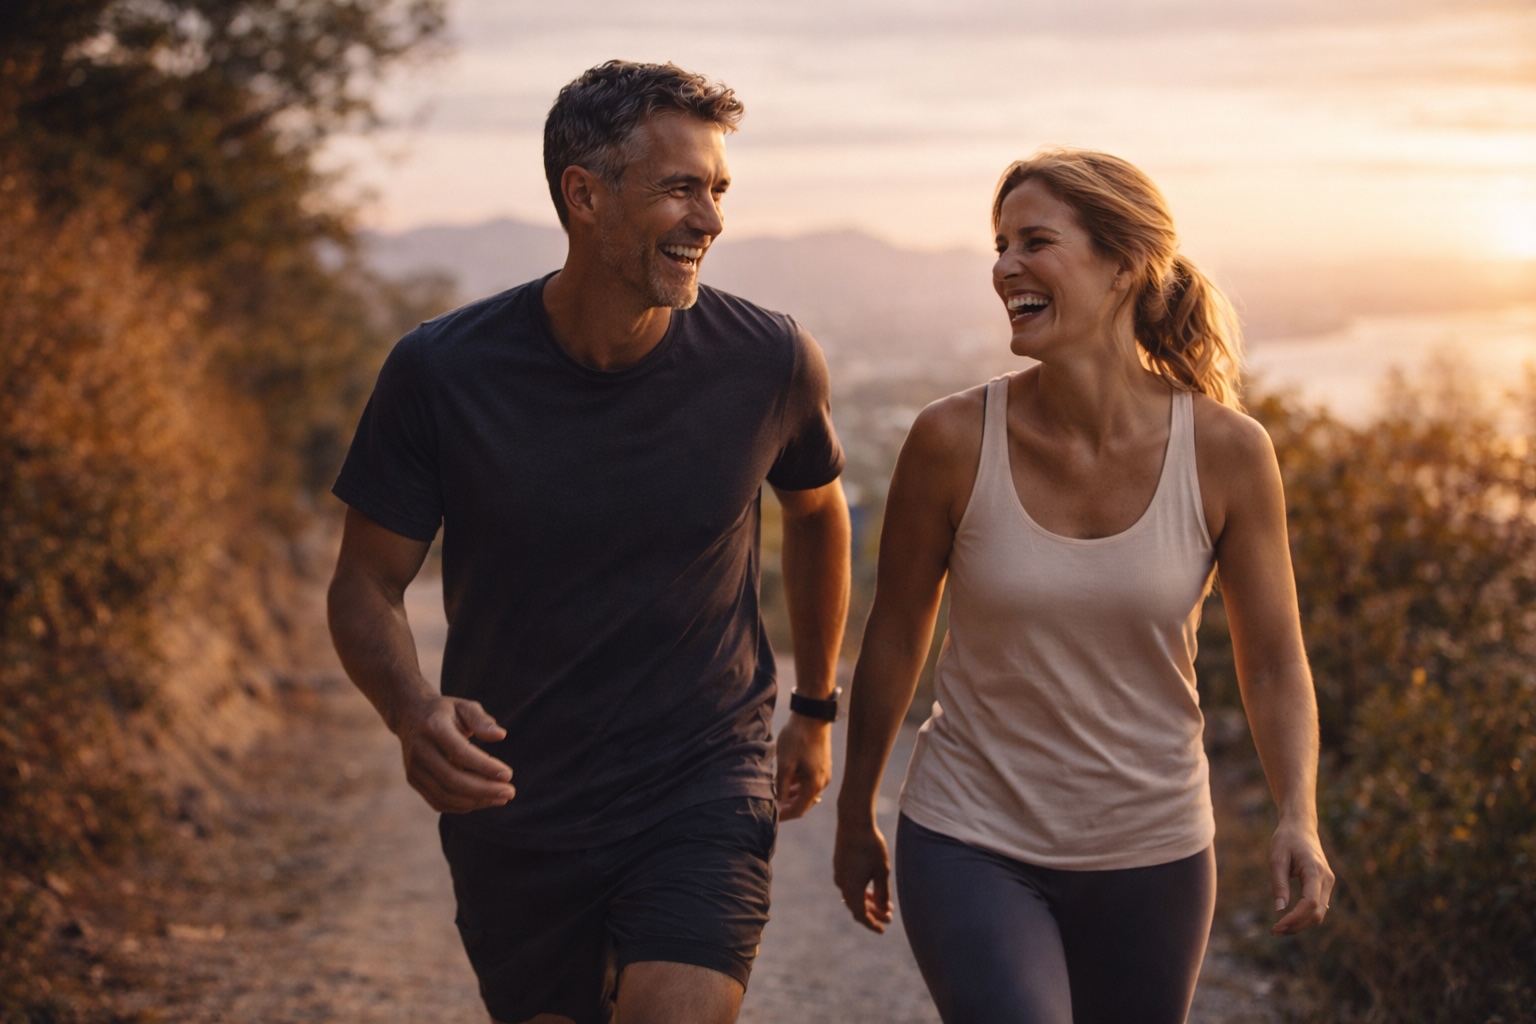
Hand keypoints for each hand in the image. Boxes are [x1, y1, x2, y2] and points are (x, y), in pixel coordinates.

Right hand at [395, 694, 515, 813]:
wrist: (410, 716)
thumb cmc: (445, 711)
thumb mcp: (464, 706)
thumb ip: (481, 720)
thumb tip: (500, 735)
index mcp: (433, 727)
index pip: (460, 753)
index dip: (485, 766)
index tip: (509, 775)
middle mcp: (420, 750)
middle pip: (452, 779)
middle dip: (484, 790)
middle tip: (510, 792)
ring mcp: (414, 768)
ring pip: (445, 795)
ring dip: (476, 801)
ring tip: (501, 798)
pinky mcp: (413, 781)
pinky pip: (438, 802)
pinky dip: (462, 806)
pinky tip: (483, 801)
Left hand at [775, 713, 832, 820]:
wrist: (812, 714)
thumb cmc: (797, 738)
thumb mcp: (785, 764)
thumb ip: (781, 787)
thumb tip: (776, 806)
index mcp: (814, 785)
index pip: (799, 810)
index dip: (783, 815)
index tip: (769, 816)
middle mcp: (822, 782)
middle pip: (803, 803)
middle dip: (786, 806)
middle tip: (769, 805)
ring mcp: (823, 773)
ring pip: (805, 791)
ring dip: (790, 794)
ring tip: (773, 791)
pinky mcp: (821, 764)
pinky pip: (808, 781)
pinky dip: (796, 784)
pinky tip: (783, 779)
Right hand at [833, 817, 893, 932]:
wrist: (854, 822)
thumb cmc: (871, 846)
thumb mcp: (882, 871)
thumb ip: (883, 893)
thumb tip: (884, 910)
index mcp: (852, 889)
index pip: (861, 915)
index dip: (872, 924)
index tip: (883, 930)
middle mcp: (842, 884)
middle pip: (857, 907)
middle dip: (873, 914)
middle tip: (888, 917)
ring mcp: (839, 874)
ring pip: (853, 896)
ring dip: (868, 902)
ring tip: (884, 904)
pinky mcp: (840, 865)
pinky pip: (850, 886)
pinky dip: (861, 892)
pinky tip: (872, 889)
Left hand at [1269, 820, 1334, 935]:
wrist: (1300, 826)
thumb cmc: (1286, 840)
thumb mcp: (1276, 858)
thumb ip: (1279, 883)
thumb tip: (1280, 910)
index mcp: (1315, 871)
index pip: (1310, 903)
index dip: (1295, 918)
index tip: (1277, 926)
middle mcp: (1327, 879)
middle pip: (1317, 913)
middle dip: (1297, 925)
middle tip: (1274, 931)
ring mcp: (1328, 882)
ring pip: (1319, 913)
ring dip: (1301, 923)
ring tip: (1279, 928)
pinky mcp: (1324, 884)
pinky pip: (1318, 906)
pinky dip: (1305, 916)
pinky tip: (1289, 920)